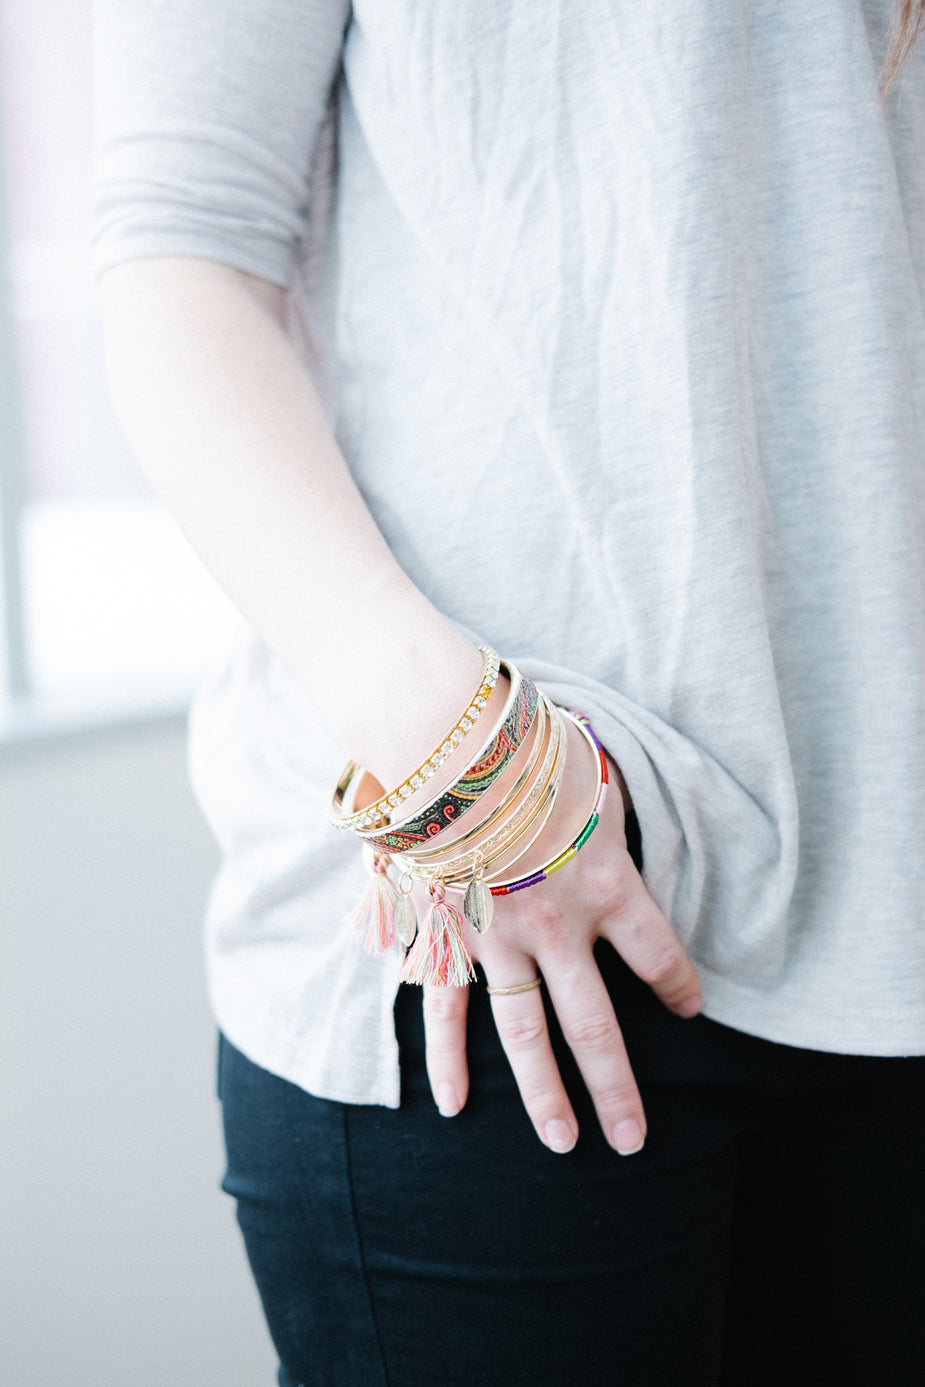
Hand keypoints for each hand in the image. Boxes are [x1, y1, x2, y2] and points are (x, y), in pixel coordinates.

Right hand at [420, 717, 701, 1153]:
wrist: (448, 744)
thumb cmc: (528, 746)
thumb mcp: (593, 771)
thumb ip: (606, 808)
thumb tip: (611, 804)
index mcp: (606, 883)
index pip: (659, 954)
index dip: (680, 986)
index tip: (691, 1008)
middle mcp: (557, 925)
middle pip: (595, 1024)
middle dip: (617, 1086)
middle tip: (633, 1139)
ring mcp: (497, 938)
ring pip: (523, 1031)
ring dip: (543, 1092)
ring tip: (562, 1143)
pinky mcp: (445, 934)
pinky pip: (446, 1008)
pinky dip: (447, 1057)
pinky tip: (453, 1105)